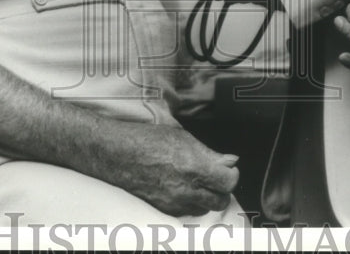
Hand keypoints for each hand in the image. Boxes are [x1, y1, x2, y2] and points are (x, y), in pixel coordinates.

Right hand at [114, 123, 239, 215]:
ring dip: (206, 197)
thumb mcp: (183, 138)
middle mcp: (187, 189)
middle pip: (220, 200)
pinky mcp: (164, 209)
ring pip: (204, 208)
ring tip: (197, 182)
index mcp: (194, 167)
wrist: (117, 154)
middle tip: (215, 176)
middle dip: (221, 189)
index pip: (228, 182)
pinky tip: (183, 188)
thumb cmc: (147, 140)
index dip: (231, 174)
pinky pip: (187, 211)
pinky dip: (190, 202)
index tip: (227, 168)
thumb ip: (209, 153)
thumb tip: (230, 160)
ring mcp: (175, 202)